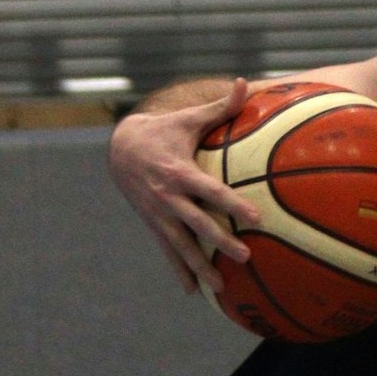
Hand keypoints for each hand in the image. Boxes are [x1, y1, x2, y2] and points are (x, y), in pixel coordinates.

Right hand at [108, 78, 260, 292]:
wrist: (120, 149)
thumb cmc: (164, 131)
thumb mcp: (188, 118)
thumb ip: (220, 107)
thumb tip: (245, 82)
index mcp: (180, 172)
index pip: (211, 191)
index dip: (232, 204)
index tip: (256, 218)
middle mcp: (168, 198)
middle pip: (197, 223)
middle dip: (220, 241)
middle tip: (245, 257)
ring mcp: (159, 215)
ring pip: (181, 245)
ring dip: (199, 267)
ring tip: (220, 288)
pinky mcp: (153, 225)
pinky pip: (167, 252)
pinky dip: (179, 271)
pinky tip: (192, 292)